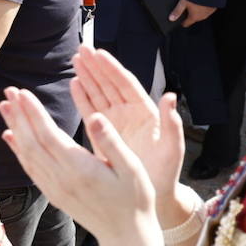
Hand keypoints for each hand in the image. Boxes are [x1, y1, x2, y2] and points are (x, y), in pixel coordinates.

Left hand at [0, 87, 157, 243]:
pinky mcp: (54, 195)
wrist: (126, 236)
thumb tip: (96, 115)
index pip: (48, 136)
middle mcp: (62, 179)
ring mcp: (55, 189)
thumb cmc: (134, 199)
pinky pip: (30, 169)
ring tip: (5, 106)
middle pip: (32, 142)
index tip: (23, 93)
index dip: (34, 113)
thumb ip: (111, 141)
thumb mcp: (132, 168)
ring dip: (15, 128)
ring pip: (28, 154)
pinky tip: (10, 136)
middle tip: (9, 90)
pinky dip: (18, 151)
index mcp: (80, 169)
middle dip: (19, 115)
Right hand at [66, 47, 185, 211]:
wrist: (154, 196)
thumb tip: (170, 96)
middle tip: (82, 49)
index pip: (126, 85)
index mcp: (145, 113)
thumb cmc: (165, 174)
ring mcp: (116, 122)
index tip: (99, 53)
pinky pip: (91, 110)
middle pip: (109, 84)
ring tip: (75, 60)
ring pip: (99, 94)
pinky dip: (82, 97)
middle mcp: (129, 114)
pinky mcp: (104, 133)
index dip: (112, 69)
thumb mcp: (172, 149)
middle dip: (96, 66)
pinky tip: (74, 84)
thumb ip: (170, 123)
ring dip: (88, 77)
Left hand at [168, 0, 215, 26]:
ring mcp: (208, 13)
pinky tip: (201, 2)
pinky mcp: (213, 8)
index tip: (180, 21)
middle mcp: (202, 17)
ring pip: (200, 15)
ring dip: (197, 11)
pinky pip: (206, 10)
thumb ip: (177, 11)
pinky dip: (203, 8)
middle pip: (193, 19)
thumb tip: (170, 19)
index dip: (182, 22)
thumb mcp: (183, 2)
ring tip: (194, 4)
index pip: (186, 24)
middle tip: (186, 8)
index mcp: (194, 17)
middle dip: (189, 15)